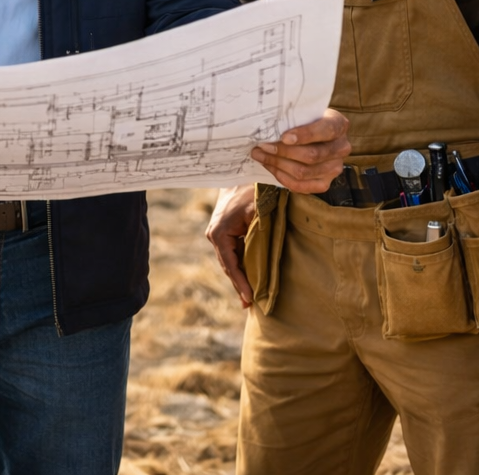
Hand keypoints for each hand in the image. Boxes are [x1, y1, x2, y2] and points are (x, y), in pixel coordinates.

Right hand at [206, 184, 256, 306]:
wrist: (240, 172)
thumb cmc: (250, 190)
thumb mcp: (256, 211)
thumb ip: (258, 234)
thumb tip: (263, 259)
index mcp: (219, 234)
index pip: (230, 265)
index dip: (241, 283)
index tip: (250, 299)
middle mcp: (215, 236)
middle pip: (229, 266)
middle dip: (240, 284)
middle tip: (251, 304)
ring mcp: (218, 234)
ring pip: (231, 261)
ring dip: (241, 276)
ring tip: (250, 297)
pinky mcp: (225, 232)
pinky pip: (233, 252)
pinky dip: (241, 264)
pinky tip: (249, 277)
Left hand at [251, 108, 349, 192]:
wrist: (314, 135)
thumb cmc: (306, 121)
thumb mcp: (305, 113)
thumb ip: (294, 117)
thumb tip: (267, 126)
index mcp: (339, 125)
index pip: (325, 130)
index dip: (305, 135)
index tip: (283, 137)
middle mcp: (342, 148)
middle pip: (311, 155)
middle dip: (282, 151)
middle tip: (263, 146)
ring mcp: (335, 168)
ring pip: (303, 172)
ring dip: (277, 164)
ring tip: (260, 155)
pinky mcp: (324, 183)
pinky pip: (301, 186)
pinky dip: (282, 177)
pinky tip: (271, 167)